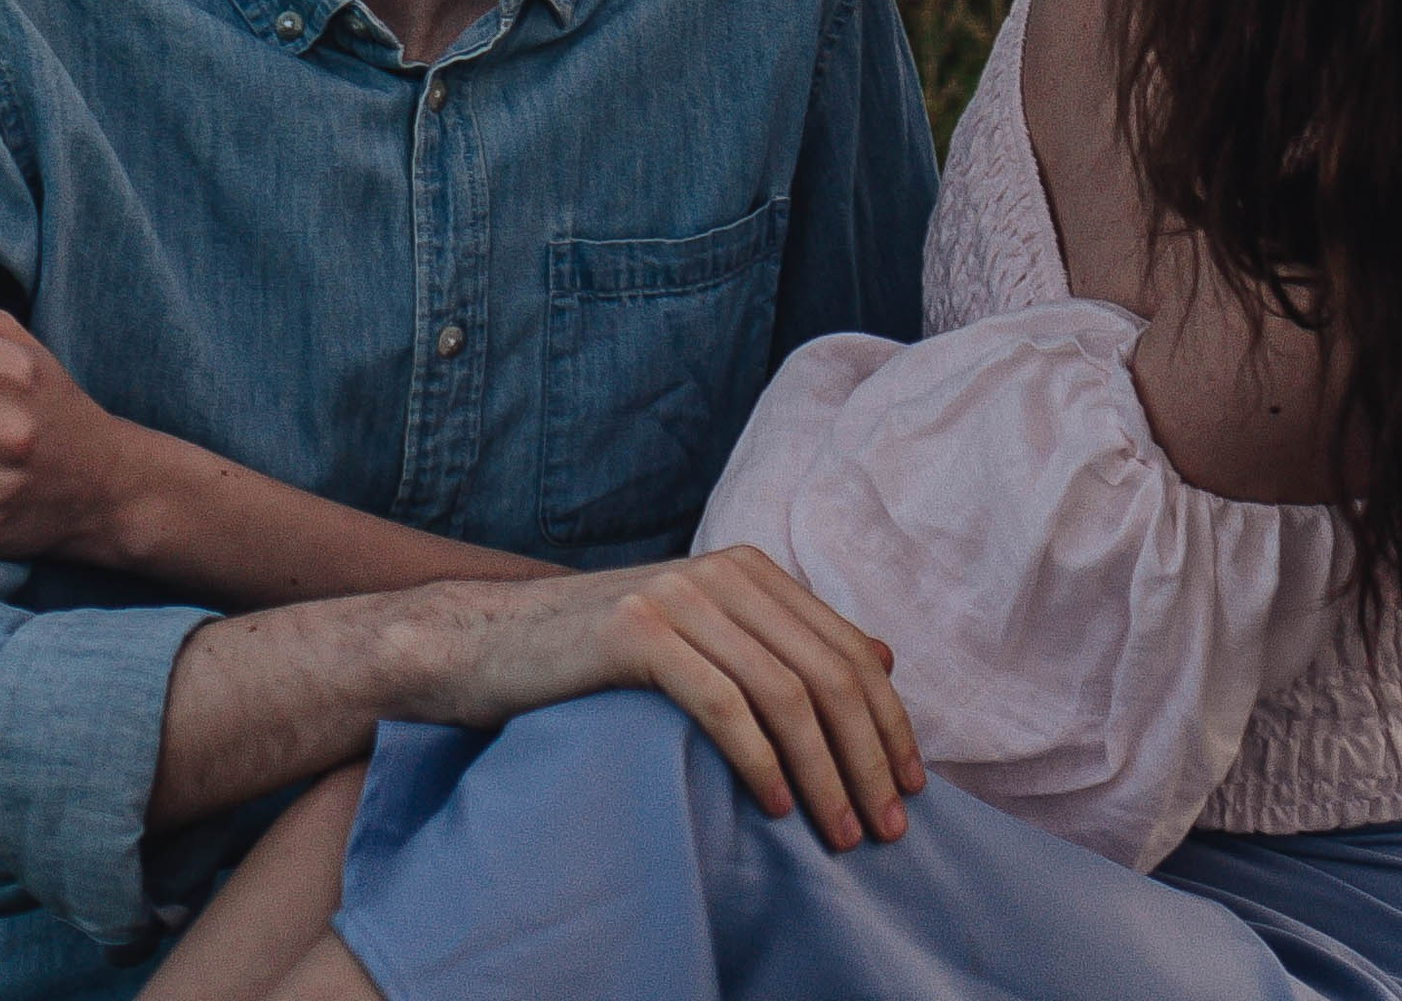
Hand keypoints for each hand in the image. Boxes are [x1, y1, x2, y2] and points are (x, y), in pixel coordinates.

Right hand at [418, 547, 924, 850]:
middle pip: (829, 672)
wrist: (489, 643)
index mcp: (750, 569)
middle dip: (868, 757)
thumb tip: (884, 660)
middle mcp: (723, 572)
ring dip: (825, 772)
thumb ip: (783, 640)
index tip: (911, 786)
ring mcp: (680, 597)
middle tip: (887, 829)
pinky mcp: (637, 632)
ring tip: (841, 833)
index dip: (890, 722)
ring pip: (786, 692)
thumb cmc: (601, 657)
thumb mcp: (704, 636)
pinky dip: (760, 759)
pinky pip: (722, 702)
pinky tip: (777, 806)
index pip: (849, 650)